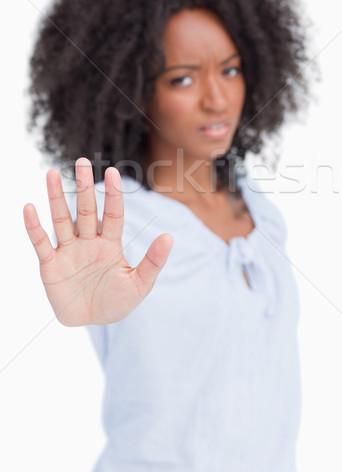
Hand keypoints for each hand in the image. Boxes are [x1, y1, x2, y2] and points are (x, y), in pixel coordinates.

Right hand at [23, 157, 172, 325]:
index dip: (112, 194)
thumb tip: (169, 236)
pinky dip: (34, 226)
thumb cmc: (117, 301)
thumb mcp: (140, 284)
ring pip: (61, 220)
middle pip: (86, 210)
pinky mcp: (50, 266)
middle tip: (82, 161)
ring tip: (51, 173)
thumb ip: (153, 261)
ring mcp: (68, 252)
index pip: (112, 214)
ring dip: (55, 198)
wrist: (92, 321)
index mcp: (110, 244)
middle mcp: (88, 242)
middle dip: (83, 187)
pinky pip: (41, 243)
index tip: (112, 172)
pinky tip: (30, 207)